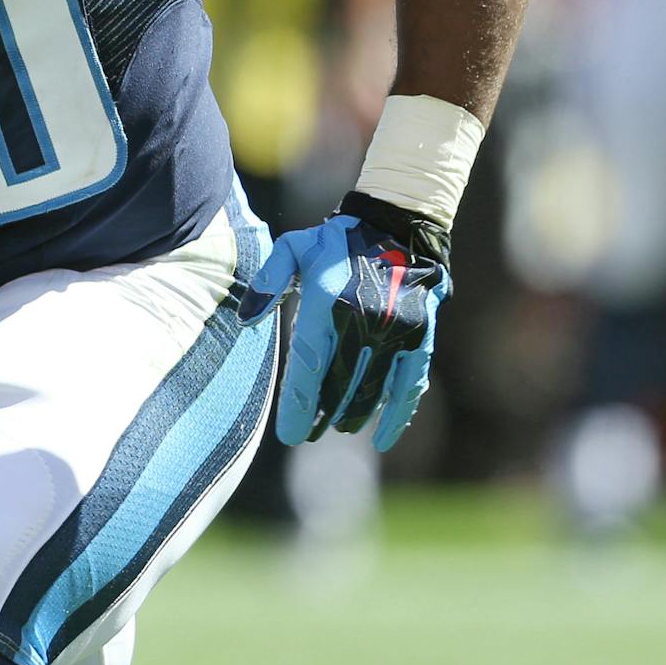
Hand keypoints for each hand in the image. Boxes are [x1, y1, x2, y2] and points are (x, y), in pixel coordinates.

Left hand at [238, 191, 450, 451]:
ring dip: (352, 416)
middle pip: (338, 387)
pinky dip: (396, 416)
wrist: (399, 226)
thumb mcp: (294, 247)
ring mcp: (394, 332)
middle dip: (321, 415)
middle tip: (308, 433)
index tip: (290, 434)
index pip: (308, 367)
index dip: (298, 407)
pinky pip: (408, 387)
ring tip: (337, 426)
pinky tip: (382, 438)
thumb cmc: (337, 242)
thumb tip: (245, 321)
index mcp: (325, 301)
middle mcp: (362, 321)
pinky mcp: (420, 338)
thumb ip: (268, 281)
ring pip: (371, 392)